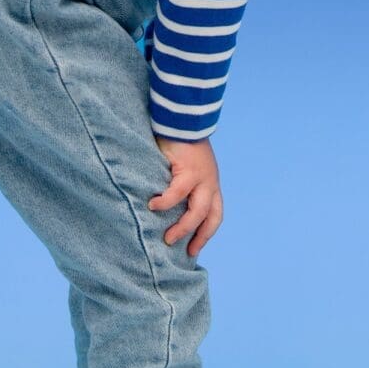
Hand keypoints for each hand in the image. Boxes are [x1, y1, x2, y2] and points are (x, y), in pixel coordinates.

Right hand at [148, 136, 223, 256]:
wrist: (182, 118)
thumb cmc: (179, 143)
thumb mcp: (185, 169)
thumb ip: (180, 186)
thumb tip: (161, 209)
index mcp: (211, 185)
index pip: (215, 215)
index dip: (205, 234)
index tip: (192, 250)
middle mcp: (210, 183)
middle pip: (209, 217)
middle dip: (196, 236)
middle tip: (177, 247)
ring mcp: (203, 177)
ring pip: (198, 210)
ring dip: (183, 227)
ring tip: (167, 238)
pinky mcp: (190, 169)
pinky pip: (178, 192)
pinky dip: (166, 202)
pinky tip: (153, 206)